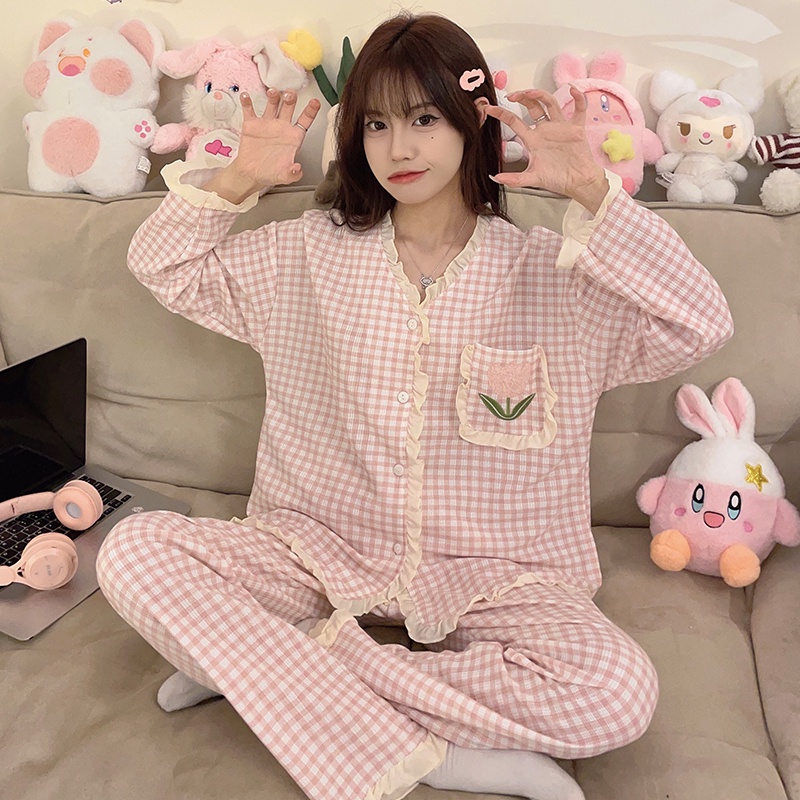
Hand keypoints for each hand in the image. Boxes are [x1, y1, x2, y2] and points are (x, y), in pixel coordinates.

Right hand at [204, 89, 320, 201]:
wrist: (251, 174)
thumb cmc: (270, 173)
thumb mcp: (285, 177)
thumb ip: (293, 174)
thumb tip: (298, 169)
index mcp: (293, 137)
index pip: (305, 120)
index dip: (311, 111)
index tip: (315, 102)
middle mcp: (281, 127)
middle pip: (288, 107)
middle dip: (290, 99)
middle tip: (290, 94)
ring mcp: (267, 124)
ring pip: (272, 104)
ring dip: (273, 96)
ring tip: (272, 93)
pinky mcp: (251, 125)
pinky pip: (249, 110)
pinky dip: (247, 102)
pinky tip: (246, 97)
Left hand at [483, 86, 608, 212]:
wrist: (577, 183)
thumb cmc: (556, 180)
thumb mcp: (532, 179)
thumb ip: (514, 179)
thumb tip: (495, 178)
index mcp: (533, 139)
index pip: (514, 122)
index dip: (501, 114)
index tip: (489, 109)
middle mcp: (545, 130)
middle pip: (532, 106)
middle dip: (522, 97)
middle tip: (512, 95)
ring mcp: (560, 127)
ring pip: (550, 103)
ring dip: (541, 95)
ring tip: (532, 93)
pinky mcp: (576, 128)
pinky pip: (579, 109)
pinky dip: (578, 99)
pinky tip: (573, 90)